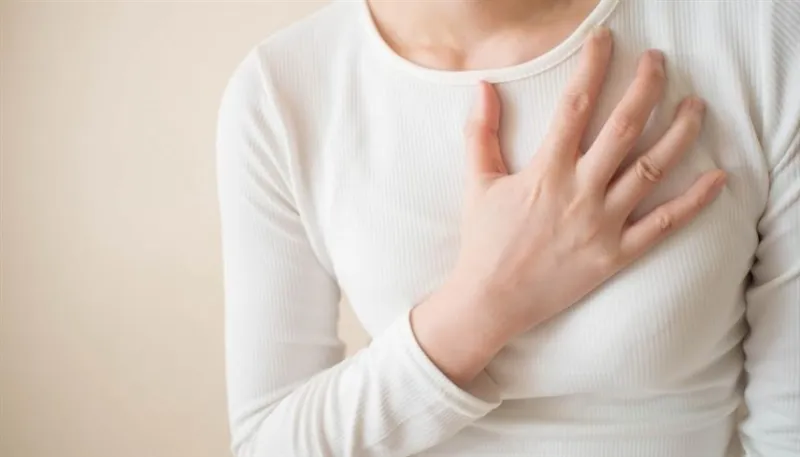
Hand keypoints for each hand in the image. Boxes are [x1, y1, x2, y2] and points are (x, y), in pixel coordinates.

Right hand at [412, 28, 725, 386]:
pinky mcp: (616, 254)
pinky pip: (663, 225)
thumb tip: (483, 87)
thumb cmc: (484, 241)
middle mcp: (580, 191)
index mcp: (546, 170)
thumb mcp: (477, 183)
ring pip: (652, 168)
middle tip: (659, 62)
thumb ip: (480, 133)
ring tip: (696, 107)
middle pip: (624, 126)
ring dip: (680, 133)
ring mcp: (603, 223)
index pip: (575, 104)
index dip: (593, 65)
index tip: (605, 40)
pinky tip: (717, 179)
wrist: (492, 300)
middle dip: (646, 86)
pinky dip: (693, 202)